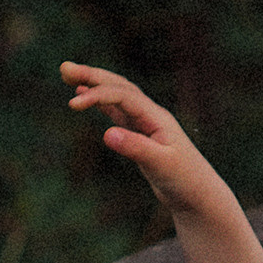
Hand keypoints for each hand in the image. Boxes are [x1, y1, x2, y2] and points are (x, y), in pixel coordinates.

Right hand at [60, 62, 230, 220]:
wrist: (198, 195)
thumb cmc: (185, 180)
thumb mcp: (160, 165)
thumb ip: (136, 148)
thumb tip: (107, 133)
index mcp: (156, 118)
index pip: (123, 96)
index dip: (98, 96)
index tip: (72, 104)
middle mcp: (151, 115)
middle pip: (119, 86)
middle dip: (92, 76)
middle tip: (64, 67)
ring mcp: (146, 124)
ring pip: (117, 96)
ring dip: (94, 84)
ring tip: (69, 76)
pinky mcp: (140, 136)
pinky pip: (118, 112)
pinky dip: (100, 102)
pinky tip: (86, 97)